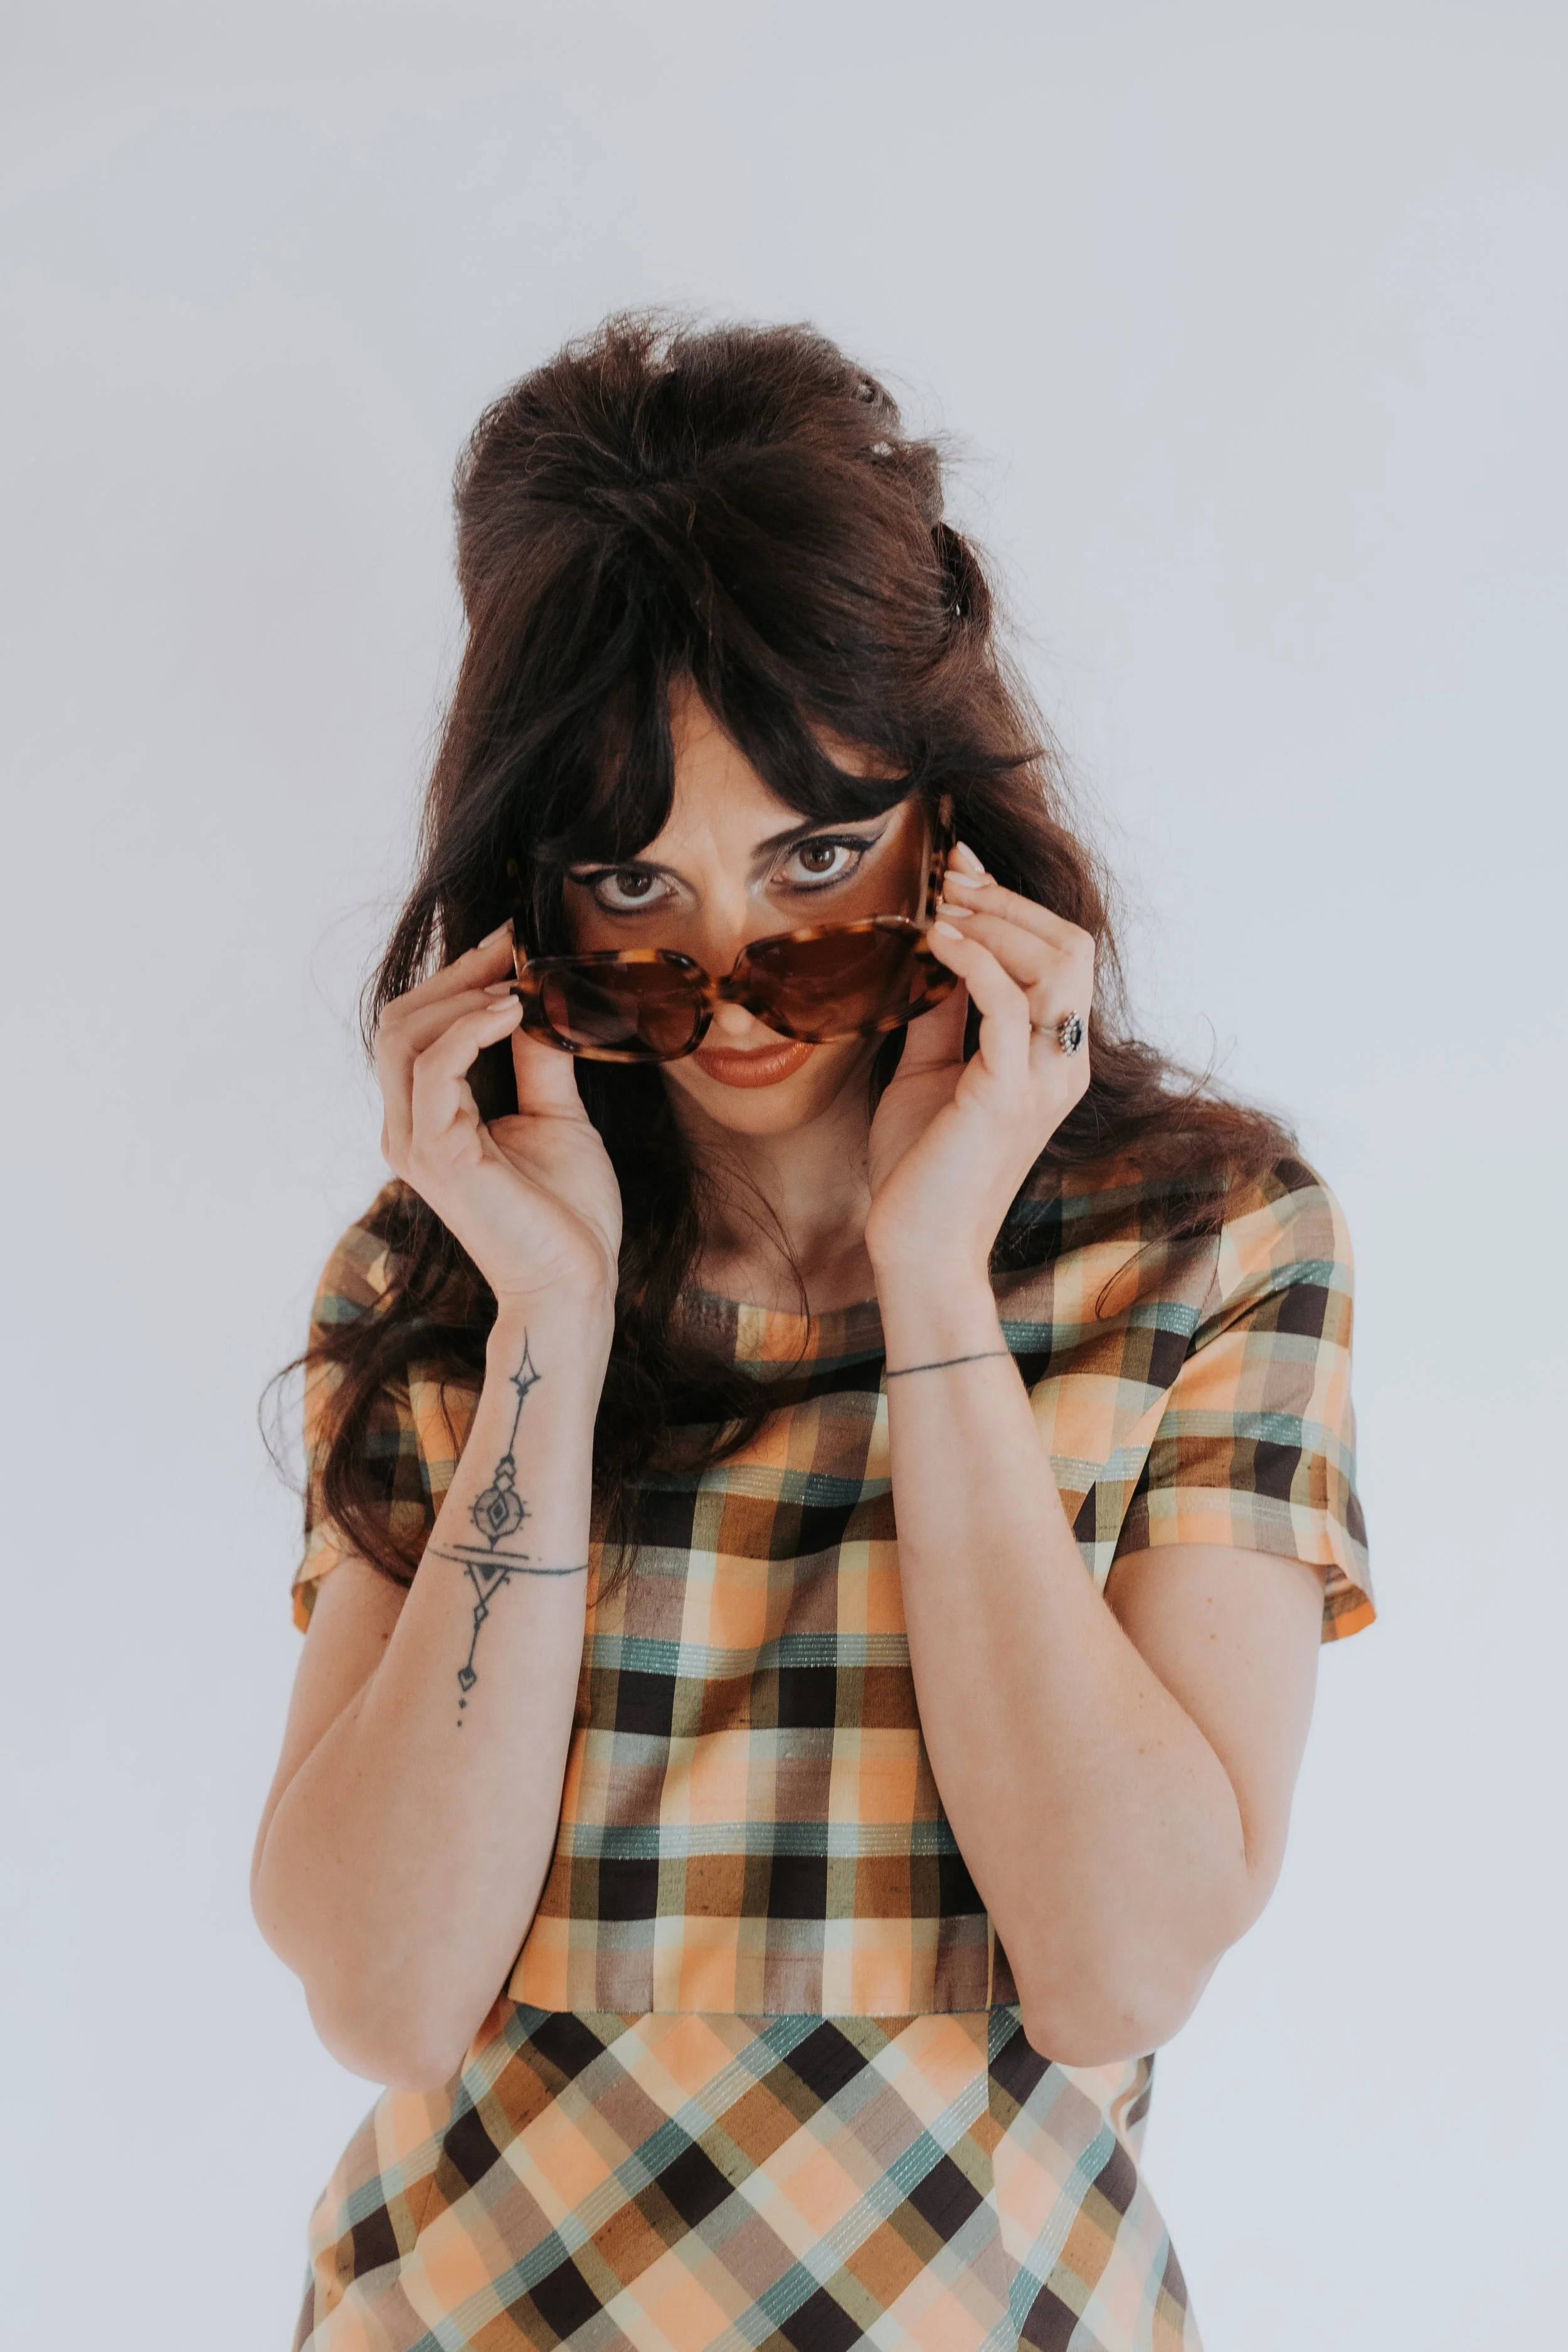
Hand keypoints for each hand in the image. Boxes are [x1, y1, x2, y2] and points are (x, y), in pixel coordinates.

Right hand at [375, 927, 621, 1312]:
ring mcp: (415, 1141)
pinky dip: (470, 1029)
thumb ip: (539, 1057)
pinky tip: (512, 1012)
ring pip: (405, 1035)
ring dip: (463, 995)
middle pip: (401, 1021)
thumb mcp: (556, 1113)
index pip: (420, 1027)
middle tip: (512, 947)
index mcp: (430, 1117)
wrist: (575, 1281)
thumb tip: (539, 996)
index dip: (460, 977)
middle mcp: (409, 1126)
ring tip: (517, 983)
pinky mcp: (436, 1154)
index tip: (511, 943)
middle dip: (456, 974)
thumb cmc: (567, 1212)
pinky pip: (434, 1069)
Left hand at [864, 845, 1093, 1283]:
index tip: (960, 869)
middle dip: (1008, 901)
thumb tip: (936, 953)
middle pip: (1071, 946)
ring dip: (996, 922)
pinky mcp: (1007, 1096)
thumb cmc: (920, 1168)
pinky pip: (1008, 1006)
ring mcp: (1042, 1080)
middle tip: (949, 877)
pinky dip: (973, 961)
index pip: (1061, 955)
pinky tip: (935, 942)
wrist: (917, 1246)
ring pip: (1056, 963)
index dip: (1014, 903)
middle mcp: (1061, 1064)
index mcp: (1052, 1058)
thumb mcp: (930, 1072)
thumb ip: (944, 1016)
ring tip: (942, 906)